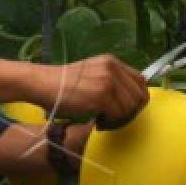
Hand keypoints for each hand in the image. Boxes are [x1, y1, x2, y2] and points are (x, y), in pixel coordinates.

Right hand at [34, 54, 148, 122]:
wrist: (44, 84)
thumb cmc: (65, 83)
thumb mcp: (93, 72)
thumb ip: (111, 78)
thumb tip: (129, 97)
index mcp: (112, 61)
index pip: (140, 80)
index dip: (139, 98)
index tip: (129, 109)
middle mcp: (113, 68)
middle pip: (138, 95)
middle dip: (130, 111)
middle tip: (115, 119)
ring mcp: (108, 82)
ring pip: (129, 107)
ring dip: (119, 119)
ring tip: (105, 121)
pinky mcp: (101, 96)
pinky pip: (117, 115)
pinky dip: (110, 123)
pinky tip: (99, 123)